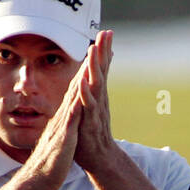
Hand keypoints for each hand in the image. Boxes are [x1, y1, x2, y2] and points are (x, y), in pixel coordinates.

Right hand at [17, 51, 88, 189]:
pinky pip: (69, 122)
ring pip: (73, 99)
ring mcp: (62, 126)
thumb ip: (65, 123)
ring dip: (81, 80)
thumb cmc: (50, 161)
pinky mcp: (63, 139)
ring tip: (91, 61)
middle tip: (98, 43)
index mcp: (65, 116)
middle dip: (87, 65)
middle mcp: (63, 116)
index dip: (86, 70)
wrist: (38, 180)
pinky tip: (81, 97)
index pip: (77, 89)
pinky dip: (75, 108)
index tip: (97, 52)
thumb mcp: (61, 137)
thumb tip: (70, 113)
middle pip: (76, 86)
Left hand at [75, 30, 115, 175]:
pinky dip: (85, 94)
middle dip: (103, 52)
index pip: (102, 68)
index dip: (104, 50)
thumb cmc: (94, 132)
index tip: (106, 31)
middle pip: (101, 71)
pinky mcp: (89, 122)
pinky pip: (87, 106)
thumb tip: (100, 76)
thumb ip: (97, 90)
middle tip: (106, 32)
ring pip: (95, 85)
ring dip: (94, 68)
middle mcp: (99, 99)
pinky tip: (83, 82)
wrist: (100, 158)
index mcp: (99, 94)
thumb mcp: (95, 107)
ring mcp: (95, 110)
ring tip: (93, 50)